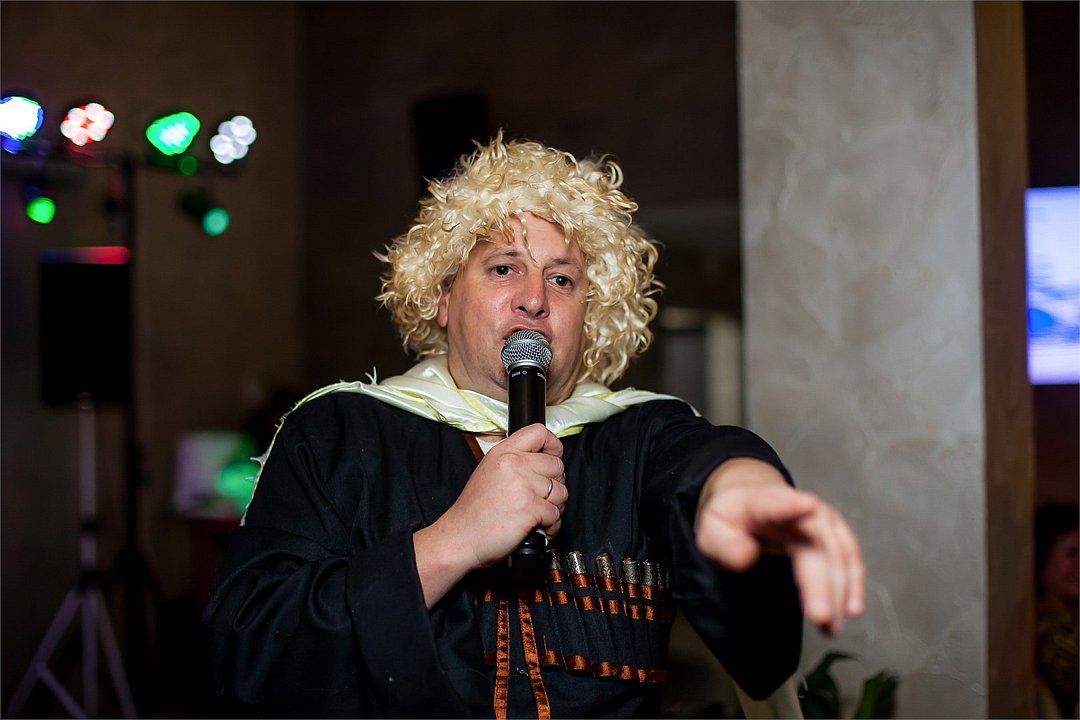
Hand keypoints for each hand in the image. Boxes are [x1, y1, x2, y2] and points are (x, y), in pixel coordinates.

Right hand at [413, 423, 567, 606]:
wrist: (460, 537)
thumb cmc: (473, 511)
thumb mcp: (489, 472)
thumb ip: (514, 461)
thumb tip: (544, 462)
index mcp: (503, 452)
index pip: (539, 432)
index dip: (553, 446)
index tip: (553, 458)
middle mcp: (513, 464)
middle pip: (557, 465)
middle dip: (556, 484)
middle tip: (543, 498)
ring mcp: (522, 485)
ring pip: (561, 491)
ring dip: (556, 507)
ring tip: (540, 515)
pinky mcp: (530, 508)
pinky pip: (556, 514)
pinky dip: (552, 526)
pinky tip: (539, 528)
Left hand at [694, 458, 864, 634]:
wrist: (747, 503)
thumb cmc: (729, 520)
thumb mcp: (710, 531)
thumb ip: (724, 545)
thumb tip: (747, 557)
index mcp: (760, 501)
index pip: (774, 502)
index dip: (790, 504)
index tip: (807, 505)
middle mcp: (798, 505)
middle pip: (815, 540)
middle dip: (821, 579)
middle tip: (820, 615)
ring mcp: (820, 518)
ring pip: (838, 552)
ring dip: (840, 589)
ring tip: (831, 624)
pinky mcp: (832, 534)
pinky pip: (849, 557)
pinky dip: (852, 583)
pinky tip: (850, 609)